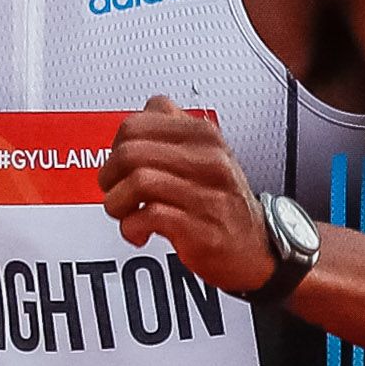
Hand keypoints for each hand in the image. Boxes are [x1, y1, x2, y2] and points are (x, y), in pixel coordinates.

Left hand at [92, 99, 269, 297]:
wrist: (254, 249)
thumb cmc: (223, 203)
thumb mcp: (205, 154)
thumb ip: (173, 130)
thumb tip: (140, 116)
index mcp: (203, 135)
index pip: (136, 124)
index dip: (115, 147)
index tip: (119, 166)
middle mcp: (208, 160)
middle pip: (131, 152)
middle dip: (110, 176)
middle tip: (114, 192)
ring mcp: (206, 195)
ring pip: (138, 182)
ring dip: (117, 204)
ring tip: (124, 214)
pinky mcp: (201, 229)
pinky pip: (149, 216)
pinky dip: (132, 228)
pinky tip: (139, 233)